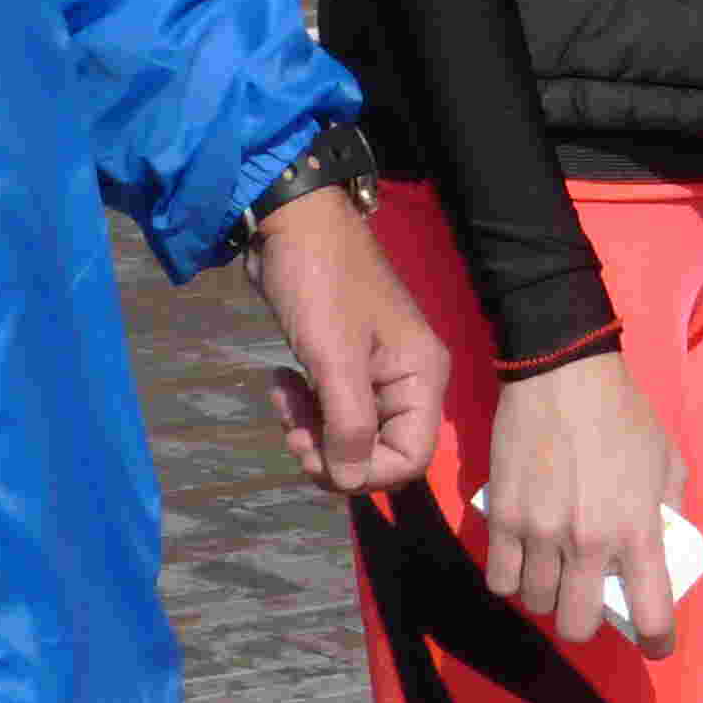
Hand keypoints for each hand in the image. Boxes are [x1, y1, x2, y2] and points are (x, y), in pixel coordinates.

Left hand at [244, 190, 446, 497]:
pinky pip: (331, 412)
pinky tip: (282, 380)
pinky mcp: (345, 366)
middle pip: (377, 452)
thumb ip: (347, 424)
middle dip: (329, 451)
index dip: (364, 472)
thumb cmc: (320, 283)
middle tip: (291, 429)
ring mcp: (375, 374)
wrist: (292, 223)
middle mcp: (406, 381)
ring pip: (349, 435)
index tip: (315, 454)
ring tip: (282, 394)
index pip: (410, 458)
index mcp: (420, 376)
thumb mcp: (334, 358)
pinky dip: (304, 409)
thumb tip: (350, 480)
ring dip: (310, 429)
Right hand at [481, 354, 689, 651]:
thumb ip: (669, 508)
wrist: (561, 373)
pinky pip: (500, 580)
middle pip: (577, 626)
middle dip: (585, 621)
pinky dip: (513, 579)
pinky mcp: (502, 518)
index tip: (655, 643)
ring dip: (547, 596)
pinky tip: (523, 562)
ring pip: (535, 604)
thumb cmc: (623, 415)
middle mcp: (586, 542)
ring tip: (554, 572)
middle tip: (588, 597)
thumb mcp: (667, 459)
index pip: (650, 613)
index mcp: (636, 530)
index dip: (656, 641)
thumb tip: (662, 549)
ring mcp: (539, 533)